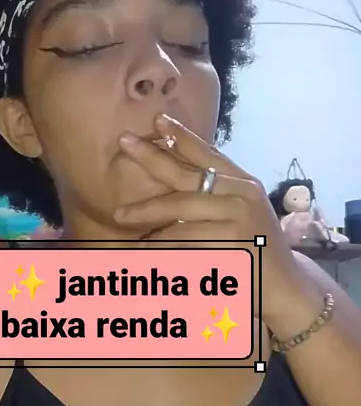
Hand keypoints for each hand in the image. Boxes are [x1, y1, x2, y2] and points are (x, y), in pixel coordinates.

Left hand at [115, 113, 312, 324]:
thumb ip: (215, 191)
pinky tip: (143, 244)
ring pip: (180, 209)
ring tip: (121, 215)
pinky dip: (161, 240)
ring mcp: (238, 218)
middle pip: (187, 175)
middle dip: (152, 158)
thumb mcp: (241, 211)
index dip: (181, 136)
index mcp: (244, 183)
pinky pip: (185, 238)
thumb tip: (173, 168)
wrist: (284, 286)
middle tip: (123, 143)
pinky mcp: (231, 243)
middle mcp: (243, 194)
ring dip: (147, 212)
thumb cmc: (255, 248)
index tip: (157, 119)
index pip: (208, 154)